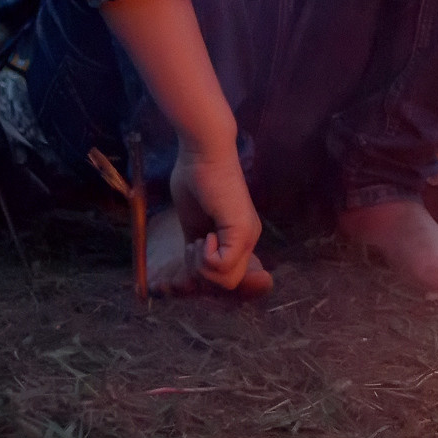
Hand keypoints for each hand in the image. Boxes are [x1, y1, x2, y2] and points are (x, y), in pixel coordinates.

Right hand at [169, 143, 262, 290]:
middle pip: (228, 284)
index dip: (205, 277)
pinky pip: (223, 266)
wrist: (202, 154)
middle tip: (194, 246)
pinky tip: (204, 236)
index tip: (190, 255)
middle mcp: (248, 239)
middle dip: (202, 274)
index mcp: (238, 238)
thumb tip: (189, 275)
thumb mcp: (193, 224)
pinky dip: (206, 257)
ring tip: (199, 240)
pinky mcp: (241, 229)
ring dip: (202, 266)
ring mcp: (248, 235)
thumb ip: (197, 248)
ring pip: (226, 280)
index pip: (229, 278)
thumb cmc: (195, 180)